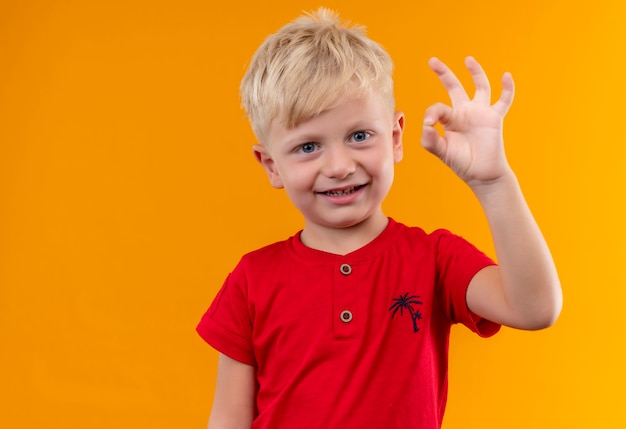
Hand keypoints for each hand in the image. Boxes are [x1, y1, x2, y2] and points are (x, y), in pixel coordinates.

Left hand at [421, 56, 514, 186]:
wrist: (482, 174)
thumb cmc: (461, 163)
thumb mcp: (441, 151)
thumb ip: (430, 139)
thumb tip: (426, 123)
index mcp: (449, 119)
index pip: (438, 107)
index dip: (432, 113)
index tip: (430, 124)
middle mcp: (464, 112)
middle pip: (453, 87)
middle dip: (443, 73)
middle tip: (432, 61)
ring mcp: (480, 112)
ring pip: (480, 87)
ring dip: (475, 72)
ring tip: (468, 59)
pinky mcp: (494, 117)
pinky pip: (503, 100)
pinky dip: (507, 88)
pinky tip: (506, 76)